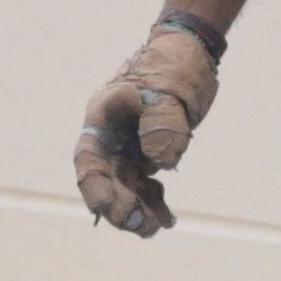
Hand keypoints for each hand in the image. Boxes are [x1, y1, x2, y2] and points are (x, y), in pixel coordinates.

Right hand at [72, 24, 220, 235]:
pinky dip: (154, 203)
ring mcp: (128, 146)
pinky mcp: (147, 154)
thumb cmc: (173, 65)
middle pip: (105, 180)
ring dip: (138, 210)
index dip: (94, 186)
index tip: (106, 208)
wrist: (191, 53)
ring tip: (157, 227)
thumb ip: (163, 122)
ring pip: (125, 188)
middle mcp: (110, 136)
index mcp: (103, 117)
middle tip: (142, 225)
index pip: (89, 158)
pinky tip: (169, 219)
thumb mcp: (169, 89)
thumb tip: (159, 161)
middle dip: (119, 206)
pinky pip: (145, 185)